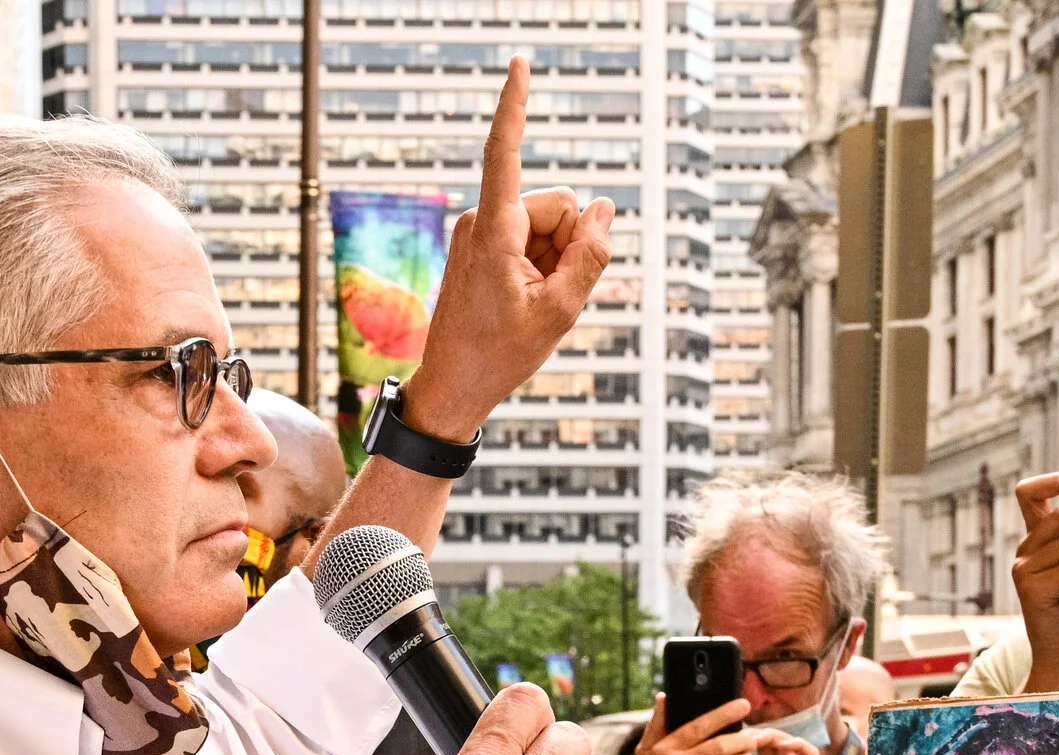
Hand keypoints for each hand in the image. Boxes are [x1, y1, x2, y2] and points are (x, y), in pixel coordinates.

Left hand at [407, 59, 615, 443]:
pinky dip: (544, 266)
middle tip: (550, 294)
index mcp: (493, 231)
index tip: (520, 65)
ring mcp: (482, 232)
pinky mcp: (485, 244)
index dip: (515, 108)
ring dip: (558, 260)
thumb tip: (603, 210)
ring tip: (534, 302)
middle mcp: (483, 221)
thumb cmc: (499, 354)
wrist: (455, 385)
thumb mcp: (560, 312)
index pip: (504, 154)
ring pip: (551, 225)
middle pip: (560, 206)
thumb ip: (590, 256)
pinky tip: (528, 299)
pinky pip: (535, 240)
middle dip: (570, 244)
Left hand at [726, 731, 835, 754]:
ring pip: (784, 743)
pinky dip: (797, 744)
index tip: (722, 743)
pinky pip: (809, 754)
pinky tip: (782, 746)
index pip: (745, 754)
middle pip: (763, 744)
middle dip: (751, 737)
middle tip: (740, 737)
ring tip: (759, 739)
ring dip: (772, 736)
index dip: (735, 746)